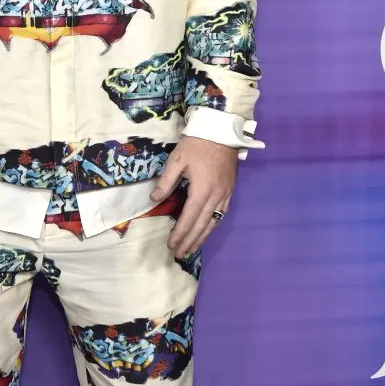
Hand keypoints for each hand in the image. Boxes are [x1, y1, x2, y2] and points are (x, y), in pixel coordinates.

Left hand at [150, 137, 237, 258]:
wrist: (221, 131)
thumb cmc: (197, 144)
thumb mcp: (177, 159)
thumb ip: (166, 181)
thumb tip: (154, 199)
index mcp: (202, 190)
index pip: (189, 218)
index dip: (180, 233)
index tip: (171, 245)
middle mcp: (215, 196)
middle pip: (202, 225)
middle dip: (190, 241)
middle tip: (179, 254)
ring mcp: (225, 195)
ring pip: (213, 222)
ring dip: (202, 237)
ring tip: (192, 249)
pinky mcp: (230, 191)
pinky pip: (221, 214)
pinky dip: (213, 226)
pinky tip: (206, 230)